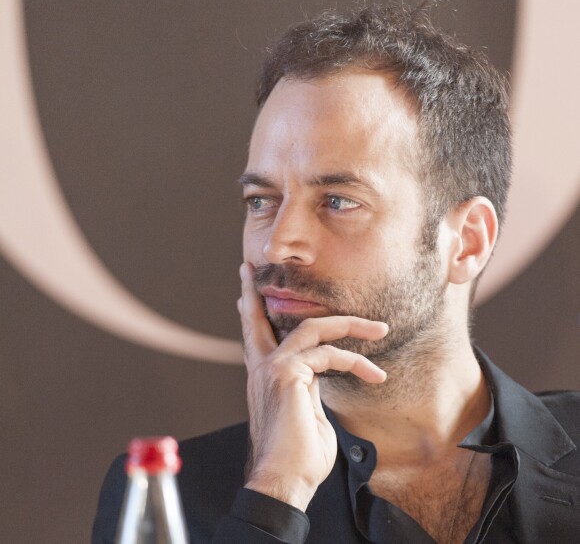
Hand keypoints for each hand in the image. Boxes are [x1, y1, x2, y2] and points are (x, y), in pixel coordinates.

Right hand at [238, 262, 387, 510]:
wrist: (284, 481)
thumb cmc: (298, 457)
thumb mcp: (307, 415)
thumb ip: (310, 390)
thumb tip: (320, 379)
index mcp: (264, 378)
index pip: (255, 337)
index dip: (250, 313)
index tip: (245, 294)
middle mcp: (262, 368)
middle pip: (258, 320)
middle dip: (255, 293)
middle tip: (249, 269)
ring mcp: (272, 368)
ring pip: (312, 328)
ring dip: (350, 326)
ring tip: (380, 327)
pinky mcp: (287, 373)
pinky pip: (328, 353)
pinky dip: (355, 360)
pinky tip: (374, 373)